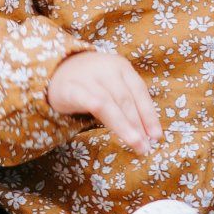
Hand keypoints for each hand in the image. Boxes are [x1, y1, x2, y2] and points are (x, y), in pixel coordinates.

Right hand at [47, 52, 161, 154]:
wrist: (56, 69)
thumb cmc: (93, 82)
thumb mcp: (114, 85)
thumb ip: (130, 103)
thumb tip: (150, 133)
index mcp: (121, 67)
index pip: (139, 92)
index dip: (149, 115)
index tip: (156, 136)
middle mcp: (106, 69)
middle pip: (125, 100)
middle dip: (138, 124)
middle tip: (146, 146)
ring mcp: (87, 78)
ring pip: (109, 103)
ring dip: (124, 125)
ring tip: (135, 143)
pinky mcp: (69, 89)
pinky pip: (86, 100)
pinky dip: (98, 110)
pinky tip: (107, 127)